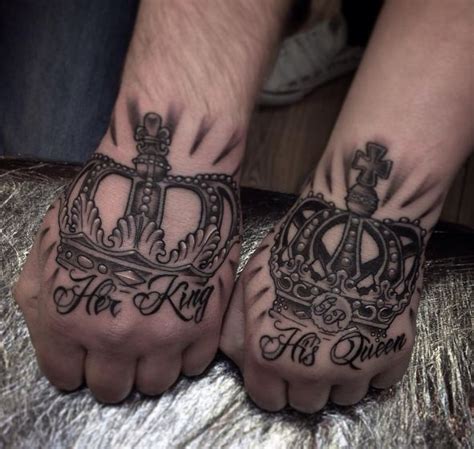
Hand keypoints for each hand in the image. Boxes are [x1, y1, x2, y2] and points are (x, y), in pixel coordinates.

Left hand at [13, 110, 241, 401]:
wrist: (167, 174)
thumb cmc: (106, 200)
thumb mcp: (48, 245)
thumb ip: (40, 302)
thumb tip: (57, 338)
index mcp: (68, 319)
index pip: (66, 376)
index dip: (75, 362)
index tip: (86, 349)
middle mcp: (115, 337)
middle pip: (111, 388)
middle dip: (111, 368)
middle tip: (122, 342)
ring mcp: (164, 332)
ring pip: (155, 384)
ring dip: (151, 365)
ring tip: (155, 335)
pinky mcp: (206, 320)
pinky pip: (196, 365)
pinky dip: (187, 352)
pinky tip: (183, 324)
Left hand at [221, 142, 426, 411]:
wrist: (353, 222)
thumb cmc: (294, 248)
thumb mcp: (248, 284)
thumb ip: (236, 329)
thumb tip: (242, 362)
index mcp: (268, 354)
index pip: (266, 399)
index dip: (272, 384)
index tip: (281, 369)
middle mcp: (310, 370)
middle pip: (306, 404)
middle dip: (305, 382)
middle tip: (312, 348)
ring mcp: (355, 365)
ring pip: (344, 398)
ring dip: (341, 376)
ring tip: (341, 337)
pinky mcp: (395, 354)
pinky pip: (381, 382)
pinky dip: (374, 364)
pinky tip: (366, 334)